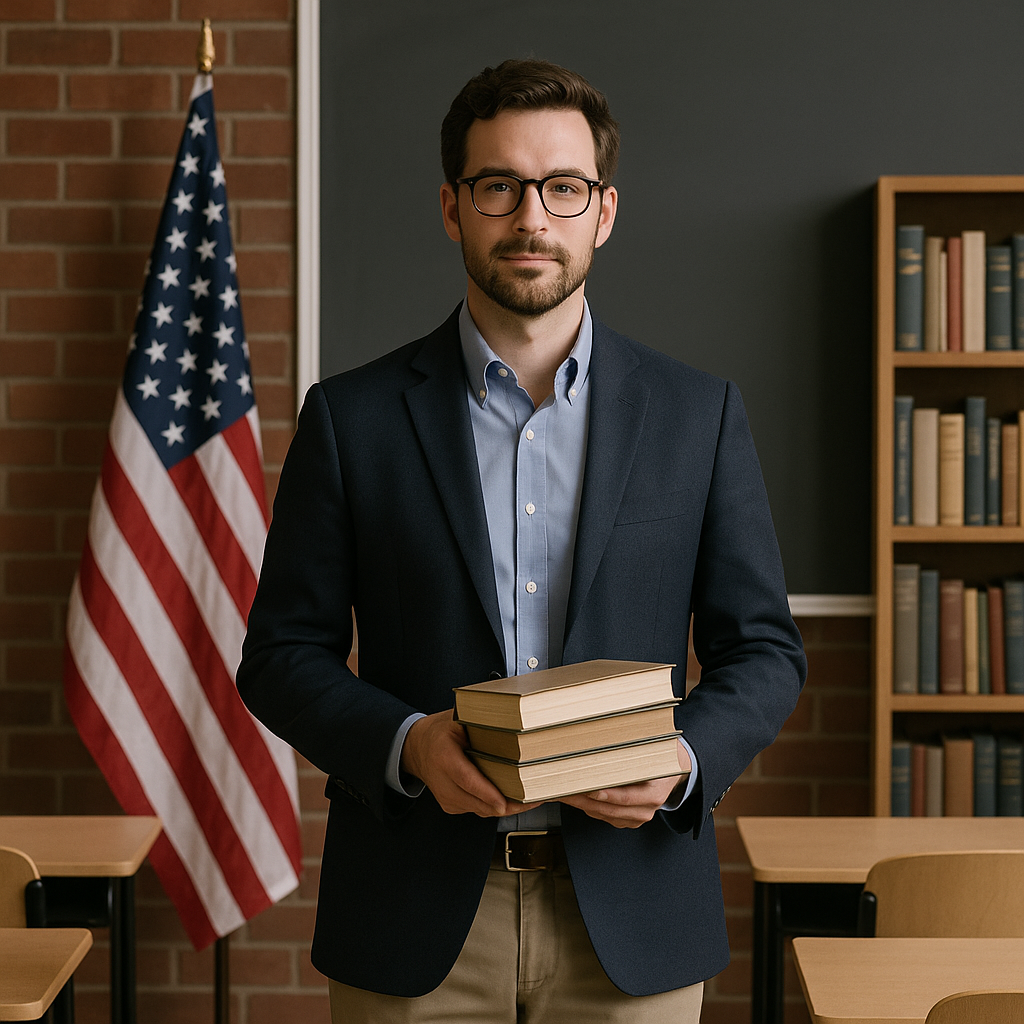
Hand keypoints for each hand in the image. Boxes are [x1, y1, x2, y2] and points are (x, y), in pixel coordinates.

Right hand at [401, 709, 540, 817]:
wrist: (416, 748)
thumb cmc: (440, 731)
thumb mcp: (456, 719)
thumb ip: (479, 724)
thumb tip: (511, 720)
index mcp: (444, 756)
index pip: (467, 779)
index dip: (487, 793)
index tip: (505, 801)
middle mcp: (443, 781)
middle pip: (478, 801)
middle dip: (508, 804)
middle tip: (534, 798)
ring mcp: (446, 797)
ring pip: (481, 810)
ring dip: (505, 807)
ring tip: (530, 798)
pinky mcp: (451, 806)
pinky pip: (478, 810)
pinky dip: (495, 805)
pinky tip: (512, 797)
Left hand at [559, 742, 690, 828]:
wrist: (675, 772)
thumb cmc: (661, 758)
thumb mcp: (653, 752)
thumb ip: (632, 751)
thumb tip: (606, 738)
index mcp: (654, 794)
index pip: (625, 797)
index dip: (604, 794)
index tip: (586, 788)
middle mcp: (645, 810)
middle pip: (608, 809)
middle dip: (582, 799)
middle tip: (563, 789)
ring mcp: (636, 818)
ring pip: (602, 814)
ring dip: (580, 803)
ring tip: (562, 791)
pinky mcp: (627, 820)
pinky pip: (602, 815)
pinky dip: (587, 806)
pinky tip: (573, 795)